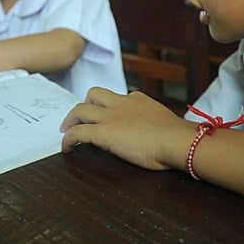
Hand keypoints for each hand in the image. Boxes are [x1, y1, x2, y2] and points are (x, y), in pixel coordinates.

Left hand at [60, 88, 193, 170]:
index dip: (108, 105)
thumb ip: (157, 123)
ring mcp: (111, 117)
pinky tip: (66, 148)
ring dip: (71, 119)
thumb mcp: (166, 122)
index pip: (117, 97)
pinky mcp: (103, 133)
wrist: (175, 140)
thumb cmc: (177, 137)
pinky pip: (77, 133)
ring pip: (80, 109)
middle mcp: (121, 104)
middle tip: (78, 119)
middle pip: (94, 95)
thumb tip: (160, 134)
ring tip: (66, 131)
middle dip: (84, 105)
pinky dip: (68, 139)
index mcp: (138, 100)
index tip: (106, 115)